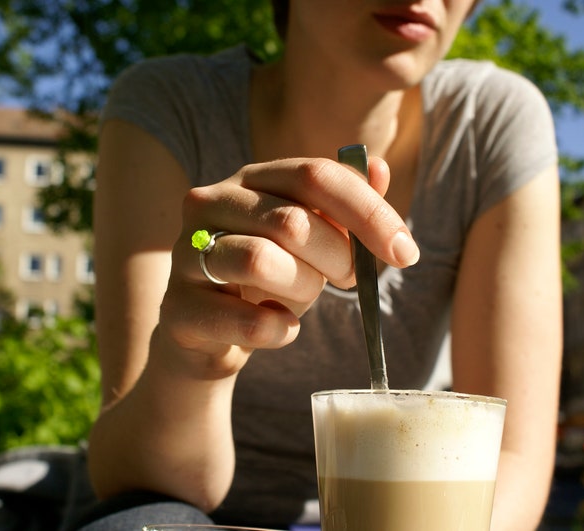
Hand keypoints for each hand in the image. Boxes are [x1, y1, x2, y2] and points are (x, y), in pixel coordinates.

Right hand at [156, 156, 418, 378]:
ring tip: (301, 300)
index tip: (406, 252)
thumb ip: (344, 205)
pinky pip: (244, 320)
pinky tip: (281, 328)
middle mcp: (210, 203)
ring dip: (302, 290)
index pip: (315, 174)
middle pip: (293, 222)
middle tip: (347, 281)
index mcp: (250, 178)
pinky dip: (278, 330)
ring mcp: (185, 254)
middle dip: (339, 260)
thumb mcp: (314, 238)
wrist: (209, 332)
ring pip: (260, 262)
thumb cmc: (269, 277)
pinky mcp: (178, 308)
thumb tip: (381, 168)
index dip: (370, 212)